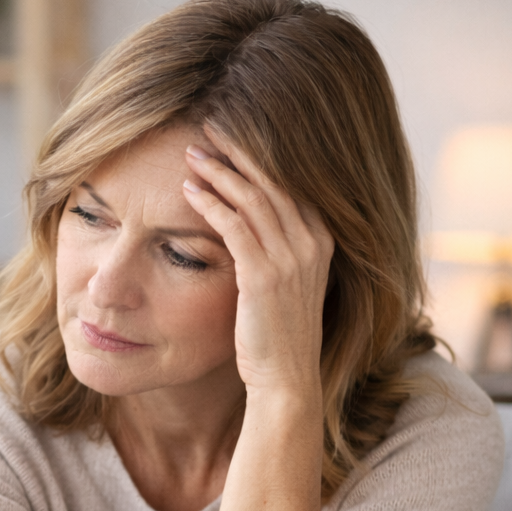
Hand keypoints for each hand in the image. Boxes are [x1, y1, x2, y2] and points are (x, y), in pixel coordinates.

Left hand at [182, 128, 334, 395]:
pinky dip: (210, 204)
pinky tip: (189, 191)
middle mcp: (312, 242)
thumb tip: (253, 224)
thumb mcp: (288, 284)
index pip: (292, 182)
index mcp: (322, 239)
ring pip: (252, 198)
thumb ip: (280, 250)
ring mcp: (290, 258)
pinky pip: (234, 227)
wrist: (285, 379)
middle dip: (238, 153)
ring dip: (219, 172)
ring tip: (192, 154)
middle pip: (272, 181)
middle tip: (208, 131)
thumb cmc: (278, 334)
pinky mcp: (263, 276)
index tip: (232, 136)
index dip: (261, 156)